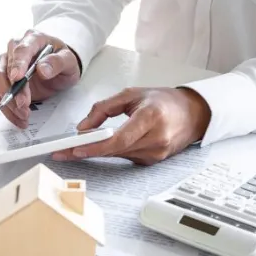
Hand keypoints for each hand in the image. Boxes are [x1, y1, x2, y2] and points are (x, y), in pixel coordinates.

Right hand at [0, 30, 81, 127]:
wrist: (59, 68)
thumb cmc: (62, 60)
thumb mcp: (69, 60)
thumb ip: (58, 62)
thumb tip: (42, 69)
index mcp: (32, 39)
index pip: (20, 51)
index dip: (17, 65)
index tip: (17, 79)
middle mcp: (14, 50)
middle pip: (3, 69)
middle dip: (13, 90)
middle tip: (24, 105)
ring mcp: (7, 65)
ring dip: (9, 101)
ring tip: (24, 114)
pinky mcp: (5, 81)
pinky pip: (0, 95)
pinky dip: (8, 109)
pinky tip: (20, 119)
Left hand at [52, 87, 211, 165]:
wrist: (193, 114)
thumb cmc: (164, 102)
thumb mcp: (131, 94)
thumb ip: (103, 109)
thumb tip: (83, 127)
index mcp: (151, 117)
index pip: (119, 138)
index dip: (96, 146)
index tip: (76, 148)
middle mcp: (156, 138)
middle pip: (115, 150)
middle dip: (87, 151)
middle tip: (62, 151)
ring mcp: (157, 153)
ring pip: (118, 156)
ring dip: (97, 152)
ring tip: (75, 148)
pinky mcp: (153, 161)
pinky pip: (126, 157)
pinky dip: (112, 152)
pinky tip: (101, 147)